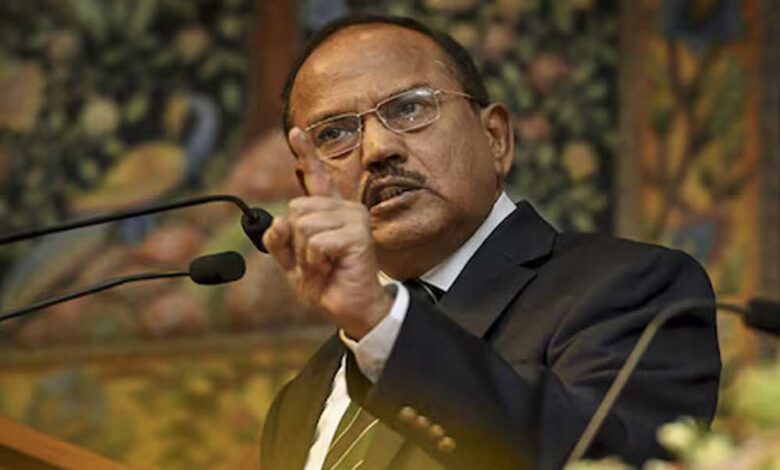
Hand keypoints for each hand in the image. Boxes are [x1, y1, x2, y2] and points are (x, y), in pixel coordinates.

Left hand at [262, 128, 392, 338]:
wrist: (350, 308)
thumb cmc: (326, 283)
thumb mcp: (292, 263)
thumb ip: (279, 241)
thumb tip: (277, 221)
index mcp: (329, 211)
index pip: (315, 178)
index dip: (306, 154)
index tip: (296, 132)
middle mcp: (344, 208)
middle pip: (296, 209)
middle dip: (296, 242)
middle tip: (316, 261)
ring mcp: (353, 219)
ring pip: (303, 226)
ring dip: (306, 255)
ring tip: (325, 266)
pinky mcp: (358, 234)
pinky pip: (316, 242)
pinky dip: (316, 261)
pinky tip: (332, 267)